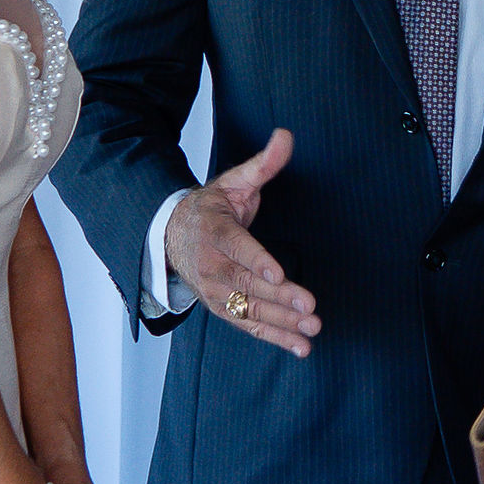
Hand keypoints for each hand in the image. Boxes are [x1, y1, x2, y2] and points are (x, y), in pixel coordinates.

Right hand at [167, 128, 319, 360]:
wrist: (172, 236)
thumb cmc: (211, 208)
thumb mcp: (234, 182)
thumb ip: (263, 164)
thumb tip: (286, 136)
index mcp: (215, 231)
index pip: (238, 248)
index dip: (258, 261)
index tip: (279, 273)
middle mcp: (212, 266)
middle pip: (248, 285)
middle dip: (280, 299)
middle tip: (310, 308)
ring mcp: (216, 291)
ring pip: (249, 310)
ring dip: (281, 324)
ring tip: (311, 330)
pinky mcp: (223, 309)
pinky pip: (249, 326)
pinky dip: (274, 338)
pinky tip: (301, 347)